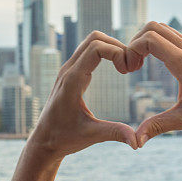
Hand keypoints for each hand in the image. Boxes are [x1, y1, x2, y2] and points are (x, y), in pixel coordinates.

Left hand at [28, 31, 141, 158]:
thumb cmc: (64, 138)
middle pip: (95, 38)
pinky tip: (118, 69)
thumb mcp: (91, 136)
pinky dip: (106, 53)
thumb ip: (115, 133)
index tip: (129, 71)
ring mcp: (68, 70)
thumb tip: (138, 142)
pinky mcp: (71, 73)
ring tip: (127, 67)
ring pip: (91, 42)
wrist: (43, 142)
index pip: (96, 48)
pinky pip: (89, 52)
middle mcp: (68, 70)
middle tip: (132, 67)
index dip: (117, 52)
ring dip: (112, 48)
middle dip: (118, 46)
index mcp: (72, 81)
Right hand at [128, 21, 181, 146]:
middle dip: (135, 42)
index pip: (151, 40)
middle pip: (153, 28)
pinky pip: (170, 33)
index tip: (128, 69)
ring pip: (161, 28)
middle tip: (131, 66)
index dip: (132, 49)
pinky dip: (155, 41)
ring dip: (145, 41)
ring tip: (138, 64)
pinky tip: (152, 62)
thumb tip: (136, 142)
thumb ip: (157, 127)